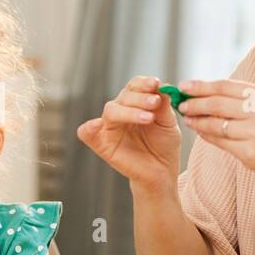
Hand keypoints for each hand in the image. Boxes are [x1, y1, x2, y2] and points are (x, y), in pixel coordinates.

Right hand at [76, 75, 180, 190]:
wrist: (161, 171)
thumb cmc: (163, 144)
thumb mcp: (168, 123)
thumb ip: (164, 106)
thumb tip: (161, 87)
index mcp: (135, 102)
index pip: (135, 86)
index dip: (144, 83)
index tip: (156, 84)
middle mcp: (120, 111)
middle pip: (124, 96)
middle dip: (140, 98)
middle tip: (155, 103)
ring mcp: (109, 127)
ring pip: (111, 111)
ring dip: (128, 111)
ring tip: (148, 118)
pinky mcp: (101, 144)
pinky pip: (87, 133)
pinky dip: (88, 128)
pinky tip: (96, 125)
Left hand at [177, 79, 254, 192]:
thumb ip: (249, 98)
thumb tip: (213, 92)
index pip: (226, 86)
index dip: (202, 85)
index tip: (185, 85)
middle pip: (217, 103)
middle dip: (194, 102)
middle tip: (181, 103)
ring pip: (216, 124)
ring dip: (198, 120)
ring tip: (188, 117)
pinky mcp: (250, 154)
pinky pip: (221, 142)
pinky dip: (207, 136)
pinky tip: (200, 132)